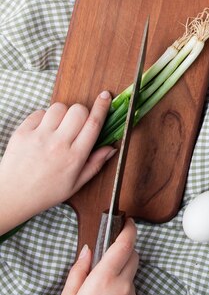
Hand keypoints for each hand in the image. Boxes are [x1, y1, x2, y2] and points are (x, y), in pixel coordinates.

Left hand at [0, 92, 115, 234]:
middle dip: (82, 111)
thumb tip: (112, 148)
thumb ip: (96, 164)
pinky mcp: (22, 133)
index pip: (94, 124)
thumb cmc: (44, 192)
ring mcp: (39, 137)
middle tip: (76, 123)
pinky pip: (39, 112)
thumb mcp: (75, 184)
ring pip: (59, 108)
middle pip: (78, 110)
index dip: (102, 107)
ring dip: (62, 113)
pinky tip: (42, 130)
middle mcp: (58, 145)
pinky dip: (43, 117)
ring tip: (57, 127)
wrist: (10, 198)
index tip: (105, 96)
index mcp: (74, 157)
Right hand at [60, 219, 138, 294]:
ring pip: (133, 273)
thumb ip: (78, 270)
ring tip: (104, 288)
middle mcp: (122, 285)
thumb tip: (87, 250)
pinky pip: (133, 289)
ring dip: (123, 272)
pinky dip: (124, 288)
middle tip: (109, 257)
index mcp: (104, 278)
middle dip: (124, 251)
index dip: (129, 228)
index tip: (128, 220)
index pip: (126, 244)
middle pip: (133, 255)